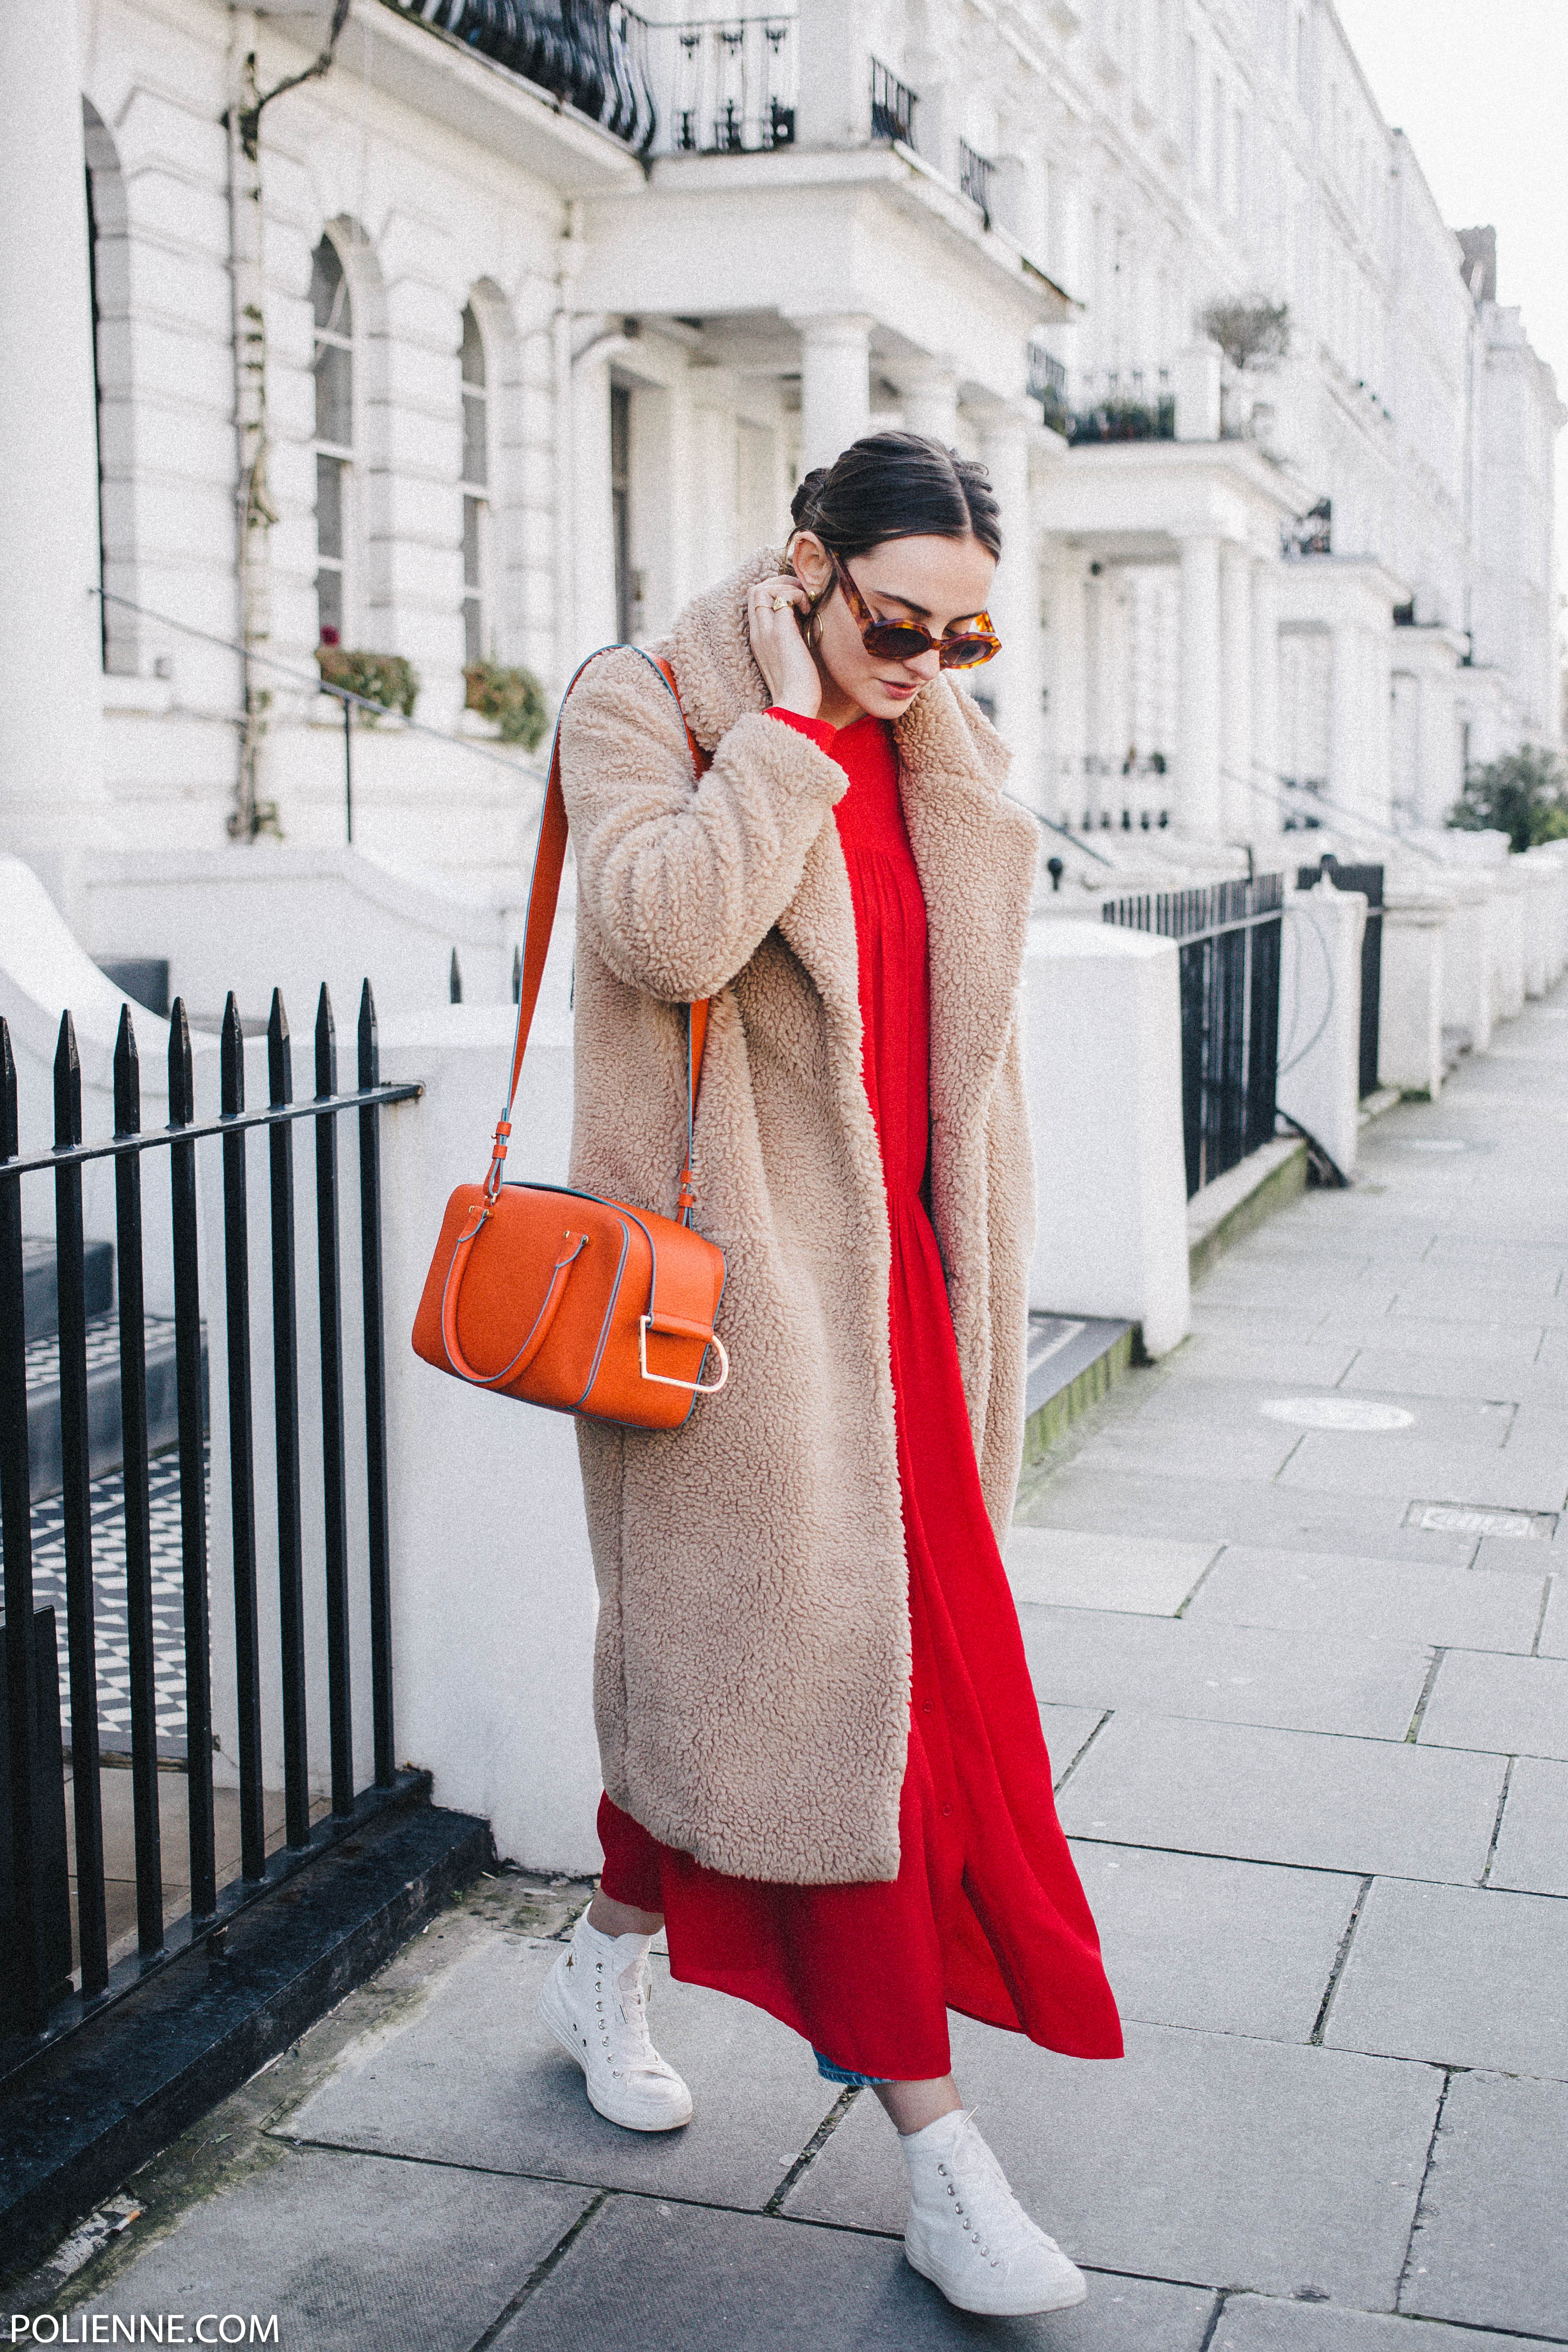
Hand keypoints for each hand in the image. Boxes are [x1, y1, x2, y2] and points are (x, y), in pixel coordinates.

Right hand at [746, 576, 821, 718]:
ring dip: (788, 587)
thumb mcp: (791, 655)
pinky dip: (798, 596)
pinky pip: (783, 597)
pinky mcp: (780, 632)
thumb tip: (803, 616)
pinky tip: (809, 611)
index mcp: (759, 638)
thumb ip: (791, 635)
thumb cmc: (799, 686)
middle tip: (802, 594)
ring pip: (763, 588)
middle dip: (780, 583)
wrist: (795, 705)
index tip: (798, 601)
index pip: (756, 601)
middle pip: (755, 590)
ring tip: (805, 602)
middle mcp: (758, 632)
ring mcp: (766, 631)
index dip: (776, 591)